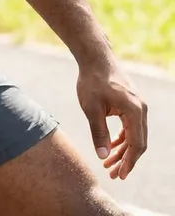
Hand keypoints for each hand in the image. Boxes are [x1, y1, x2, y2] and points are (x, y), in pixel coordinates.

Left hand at [76, 57, 147, 179]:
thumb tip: (102, 156)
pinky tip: (109, 146)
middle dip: (126, 160)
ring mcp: (138, 105)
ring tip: (108, 164)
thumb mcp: (91, 108)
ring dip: (122, 150)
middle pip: (137, 142)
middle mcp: (141, 109)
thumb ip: (98, 132)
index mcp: (135, 111)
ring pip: (134, 135)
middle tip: (113, 174)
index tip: (120, 175)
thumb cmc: (92, 81)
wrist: (94, 57)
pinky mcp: (131, 103)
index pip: (136, 145)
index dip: (128, 162)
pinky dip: (121, 137)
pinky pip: (129, 126)